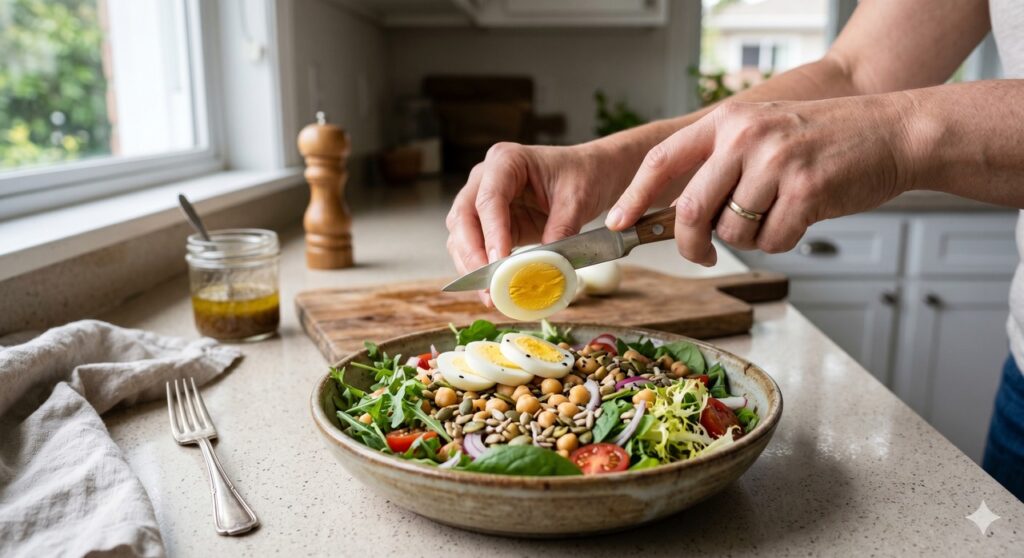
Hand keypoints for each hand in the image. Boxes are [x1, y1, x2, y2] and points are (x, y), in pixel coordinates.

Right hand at [446, 142, 619, 303]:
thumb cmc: (582, 176)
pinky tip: (491, 287)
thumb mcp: (577, 200)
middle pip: (463, 217)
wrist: (588, 174)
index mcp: (506, 160)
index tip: (499, 264)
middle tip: (487, 286)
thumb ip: (561, 230)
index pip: (489, 199)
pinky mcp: (487, 222)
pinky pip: (472, 246)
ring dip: (470, 265)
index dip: (491, 233)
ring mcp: (481, 199)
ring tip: (489, 295)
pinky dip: (478, 267)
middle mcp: (485, 177)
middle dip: (472, 255)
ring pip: (460, 234)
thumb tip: (545, 267)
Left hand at [605, 96, 912, 264]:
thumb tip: (674, 216)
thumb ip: (719, 164)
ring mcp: (776, 162)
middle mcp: (746, 136)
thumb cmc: (824, 141)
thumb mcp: (762, 132)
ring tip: (777, 213)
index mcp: (727, 120)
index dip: (634, 197)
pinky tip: (801, 216)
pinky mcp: (807, 190)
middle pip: (689, 209)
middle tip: (701, 255)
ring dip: (749, 239)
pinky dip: (781, 242)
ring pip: (732, 232)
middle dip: (688, 244)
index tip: (617, 224)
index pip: (662, 160)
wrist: (893, 132)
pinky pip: (772, 241)